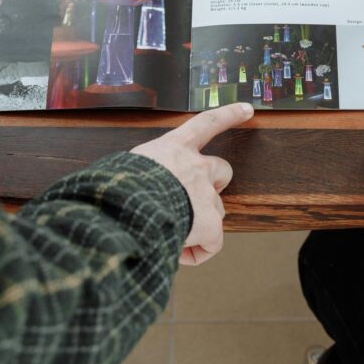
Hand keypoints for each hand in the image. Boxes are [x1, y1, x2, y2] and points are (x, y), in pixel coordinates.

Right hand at [131, 103, 253, 264]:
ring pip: (217, 210)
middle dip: (215, 184)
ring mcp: (206, 194)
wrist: (125, 206)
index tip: (247, 109)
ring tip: (174, 234)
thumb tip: (141, 192)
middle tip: (196, 201)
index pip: (206, 123)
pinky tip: (177, 254)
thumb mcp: (126, 166)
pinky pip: (211, 243)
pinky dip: (198, 251)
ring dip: (202, 221)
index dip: (228, 115)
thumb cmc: (115, 186)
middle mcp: (196, 166)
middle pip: (222, 171)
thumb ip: (143, 172)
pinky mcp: (210, 223)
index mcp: (173, 147)